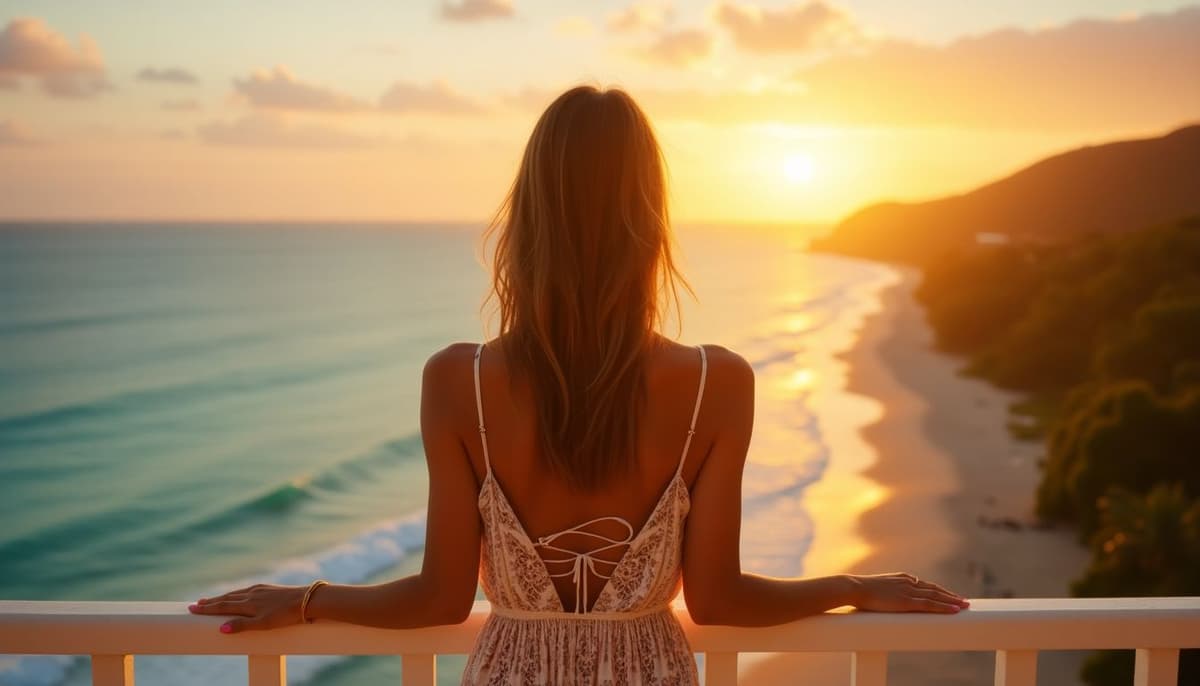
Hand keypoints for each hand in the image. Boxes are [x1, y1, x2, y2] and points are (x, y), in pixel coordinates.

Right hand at [187, 583, 306, 632]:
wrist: (307, 600)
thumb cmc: (286, 615)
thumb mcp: (263, 624)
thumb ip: (242, 626)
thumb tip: (220, 628)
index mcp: (248, 603)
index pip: (223, 606)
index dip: (207, 608)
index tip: (192, 608)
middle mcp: (251, 594)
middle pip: (227, 598)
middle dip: (211, 602)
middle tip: (196, 604)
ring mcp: (260, 589)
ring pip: (236, 593)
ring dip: (223, 597)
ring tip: (212, 599)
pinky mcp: (268, 588)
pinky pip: (247, 590)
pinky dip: (236, 593)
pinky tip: (238, 595)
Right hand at [848, 573, 969, 613]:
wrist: (854, 587)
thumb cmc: (861, 589)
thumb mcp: (878, 587)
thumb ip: (888, 589)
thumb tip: (892, 594)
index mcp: (903, 578)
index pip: (926, 585)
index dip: (940, 591)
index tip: (950, 595)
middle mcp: (909, 582)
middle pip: (935, 589)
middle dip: (950, 596)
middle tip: (964, 601)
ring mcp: (909, 592)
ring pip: (936, 596)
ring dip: (952, 601)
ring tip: (965, 606)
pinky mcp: (907, 602)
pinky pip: (930, 604)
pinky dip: (944, 607)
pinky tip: (954, 610)